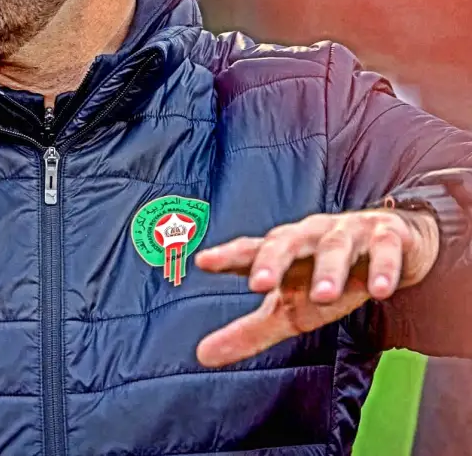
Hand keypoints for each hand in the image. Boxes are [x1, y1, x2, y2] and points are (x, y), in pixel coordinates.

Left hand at [193, 208, 439, 367]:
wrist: (388, 246)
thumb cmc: (322, 279)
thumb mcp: (288, 309)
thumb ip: (248, 331)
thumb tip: (202, 356)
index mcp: (281, 250)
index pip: (249, 251)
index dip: (227, 256)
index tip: (203, 262)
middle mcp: (308, 236)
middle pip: (285, 242)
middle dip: (272, 260)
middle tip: (259, 284)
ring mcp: (346, 234)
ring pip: (334, 247)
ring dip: (328, 270)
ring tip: (323, 296)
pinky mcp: (386, 238)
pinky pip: (384, 250)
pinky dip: (382, 268)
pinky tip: (380, 290)